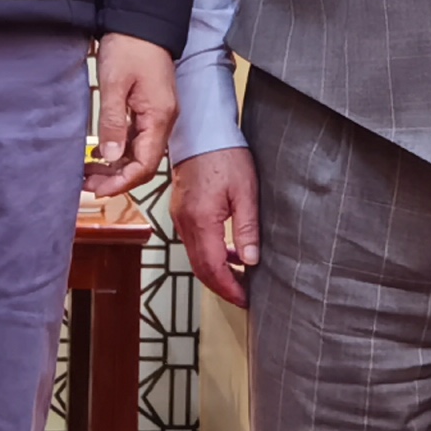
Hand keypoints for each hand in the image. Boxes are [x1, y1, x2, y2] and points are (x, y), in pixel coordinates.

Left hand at [89, 34, 178, 198]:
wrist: (142, 21)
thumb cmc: (131, 45)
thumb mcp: (115, 83)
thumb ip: (113, 121)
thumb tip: (110, 155)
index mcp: (159, 117)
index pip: (146, 165)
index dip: (122, 182)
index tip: (98, 189)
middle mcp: (163, 120)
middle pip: (143, 163)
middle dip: (116, 178)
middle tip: (86, 184)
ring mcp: (157, 115)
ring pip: (139, 153)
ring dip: (115, 166)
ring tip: (88, 172)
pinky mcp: (150, 108)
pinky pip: (137, 138)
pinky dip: (118, 150)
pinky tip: (100, 152)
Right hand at [171, 146, 258, 304]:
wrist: (200, 130)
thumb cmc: (224, 154)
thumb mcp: (245, 191)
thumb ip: (247, 228)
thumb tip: (251, 260)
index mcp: (201, 220)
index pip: (212, 268)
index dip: (230, 289)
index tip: (246, 299)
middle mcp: (184, 222)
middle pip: (200, 269)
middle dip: (223, 287)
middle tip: (245, 295)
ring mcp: (179, 217)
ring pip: (195, 258)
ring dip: (216, 272)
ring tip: (242, 277)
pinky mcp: (181, 211)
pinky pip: (193, 242)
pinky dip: (209, 255)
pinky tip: (228, 253)